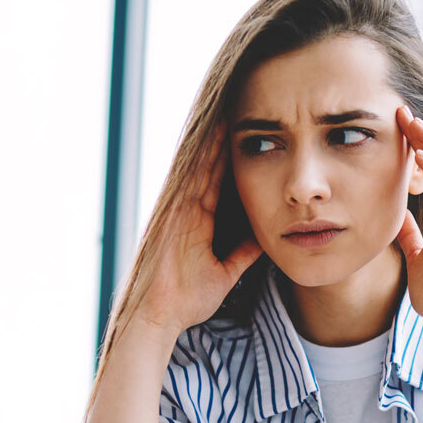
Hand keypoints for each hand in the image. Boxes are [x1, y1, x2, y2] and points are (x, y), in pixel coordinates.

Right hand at [131, 125, 261, 335]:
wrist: (158, 316)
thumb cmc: (186, 300)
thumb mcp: (225, 272)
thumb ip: (243, 253)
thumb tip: (264, 238)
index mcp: (198, 220)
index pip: (218, 180)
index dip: (230, 156)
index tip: (246, 132)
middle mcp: (187, 209)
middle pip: (208, 164)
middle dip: (221, 137)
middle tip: (237, 106)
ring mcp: (178, 209)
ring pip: (199, 164)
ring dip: (213, 137)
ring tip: (228, 107)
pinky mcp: (173, 213)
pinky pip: (190, 177)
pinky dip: (201, 154)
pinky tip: (213, 132)